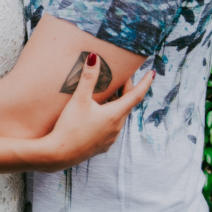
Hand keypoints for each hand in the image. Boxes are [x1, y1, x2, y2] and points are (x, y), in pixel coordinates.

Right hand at [46, 53, 153, 170]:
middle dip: (127, 90)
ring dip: (117, 104)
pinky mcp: (102, 146)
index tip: (152, 74)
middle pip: (127, 105)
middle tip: (122, 78)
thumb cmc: (70, 126)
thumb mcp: (79, 99)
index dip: (145, 83)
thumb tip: (95, 57)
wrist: (59, 154)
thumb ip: (88, 78)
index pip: (136, 95)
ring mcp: (110, 138)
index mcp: (115, 114)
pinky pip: (111, 128)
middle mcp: (117, 127)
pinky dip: (109, 117)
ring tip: (108, 95)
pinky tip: (97, 115)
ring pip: (119, 117)